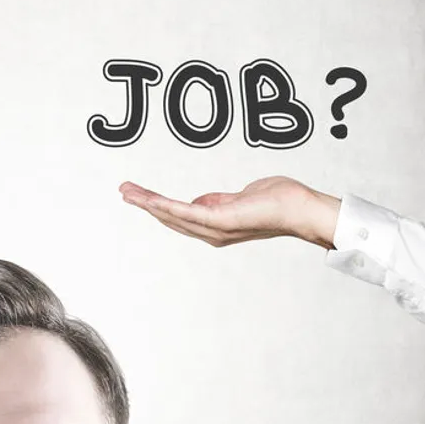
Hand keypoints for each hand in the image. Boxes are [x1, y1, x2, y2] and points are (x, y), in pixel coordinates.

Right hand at [119, 176, 340, 248]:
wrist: (300, 208)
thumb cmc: (279, 200)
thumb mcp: (241, 197)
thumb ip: (219, 201)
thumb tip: (201, 201)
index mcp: (215, 226)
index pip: (179, 217)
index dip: (156, 207)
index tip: (138, 195)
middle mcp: (212, 232)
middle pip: (170, 218)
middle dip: (144, 204)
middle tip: (123, 190)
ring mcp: (215, 228)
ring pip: (173, 215)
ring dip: (147, 203)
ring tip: (127, 192)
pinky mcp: (220, 220)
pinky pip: (186, 212)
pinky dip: (165, 206)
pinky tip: (149, 198)